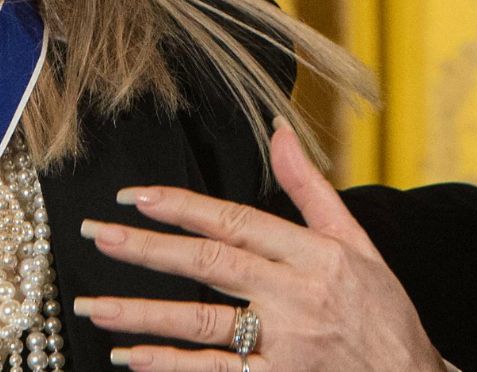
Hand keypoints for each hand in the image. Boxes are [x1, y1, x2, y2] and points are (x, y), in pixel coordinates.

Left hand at [74, 120, 443, 371]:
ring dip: (143, 314)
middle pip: (211, 265)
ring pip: (203, 322)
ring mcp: (286, 344)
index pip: (236, 222)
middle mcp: (296, 295)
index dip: (183, 207)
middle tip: (98, 235)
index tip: (136, 197)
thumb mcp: (357, 242)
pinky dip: (172, 366)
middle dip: (148, 249)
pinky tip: (132, 357)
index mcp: (314, 254)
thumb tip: (279, 129)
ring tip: (93, 305)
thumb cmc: (383, 311)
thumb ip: (311, 187)